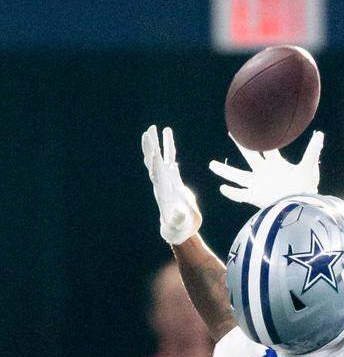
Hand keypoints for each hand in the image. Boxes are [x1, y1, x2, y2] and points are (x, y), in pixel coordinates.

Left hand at [141, 125, 202, 244]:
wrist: (179, 228)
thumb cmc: (180, 227)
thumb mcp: (181, 224)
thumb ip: (179, 217)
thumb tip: (180, 212)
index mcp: (163, 192)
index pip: (157, 175)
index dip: (155, 165)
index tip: (154, 153)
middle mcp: (162, 182)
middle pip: (154, 162)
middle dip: (151, 148)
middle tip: (148, 132)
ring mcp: (167, 178)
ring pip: (160, 157)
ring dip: (157, 143)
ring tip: (155, 128)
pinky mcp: (173, 177)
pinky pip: (170, 158)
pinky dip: (169, 147)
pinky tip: (168, 135)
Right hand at [208, 132, 323, 207]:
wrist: (301, 208)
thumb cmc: (306, 189)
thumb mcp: (308, 169)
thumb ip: (312, 151)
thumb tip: (320, 134)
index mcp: (276, 165)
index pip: (266, 147)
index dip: (261, 137)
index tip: (252, 125)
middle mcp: (265, 173)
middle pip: (248, 156)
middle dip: (240, 145)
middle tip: (231, 132)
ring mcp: (259, 186)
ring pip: (238, 176)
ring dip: (224, 171)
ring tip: (211, 165)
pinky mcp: (255, 198)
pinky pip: (240, 195)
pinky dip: (231, 193)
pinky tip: (222, 189)